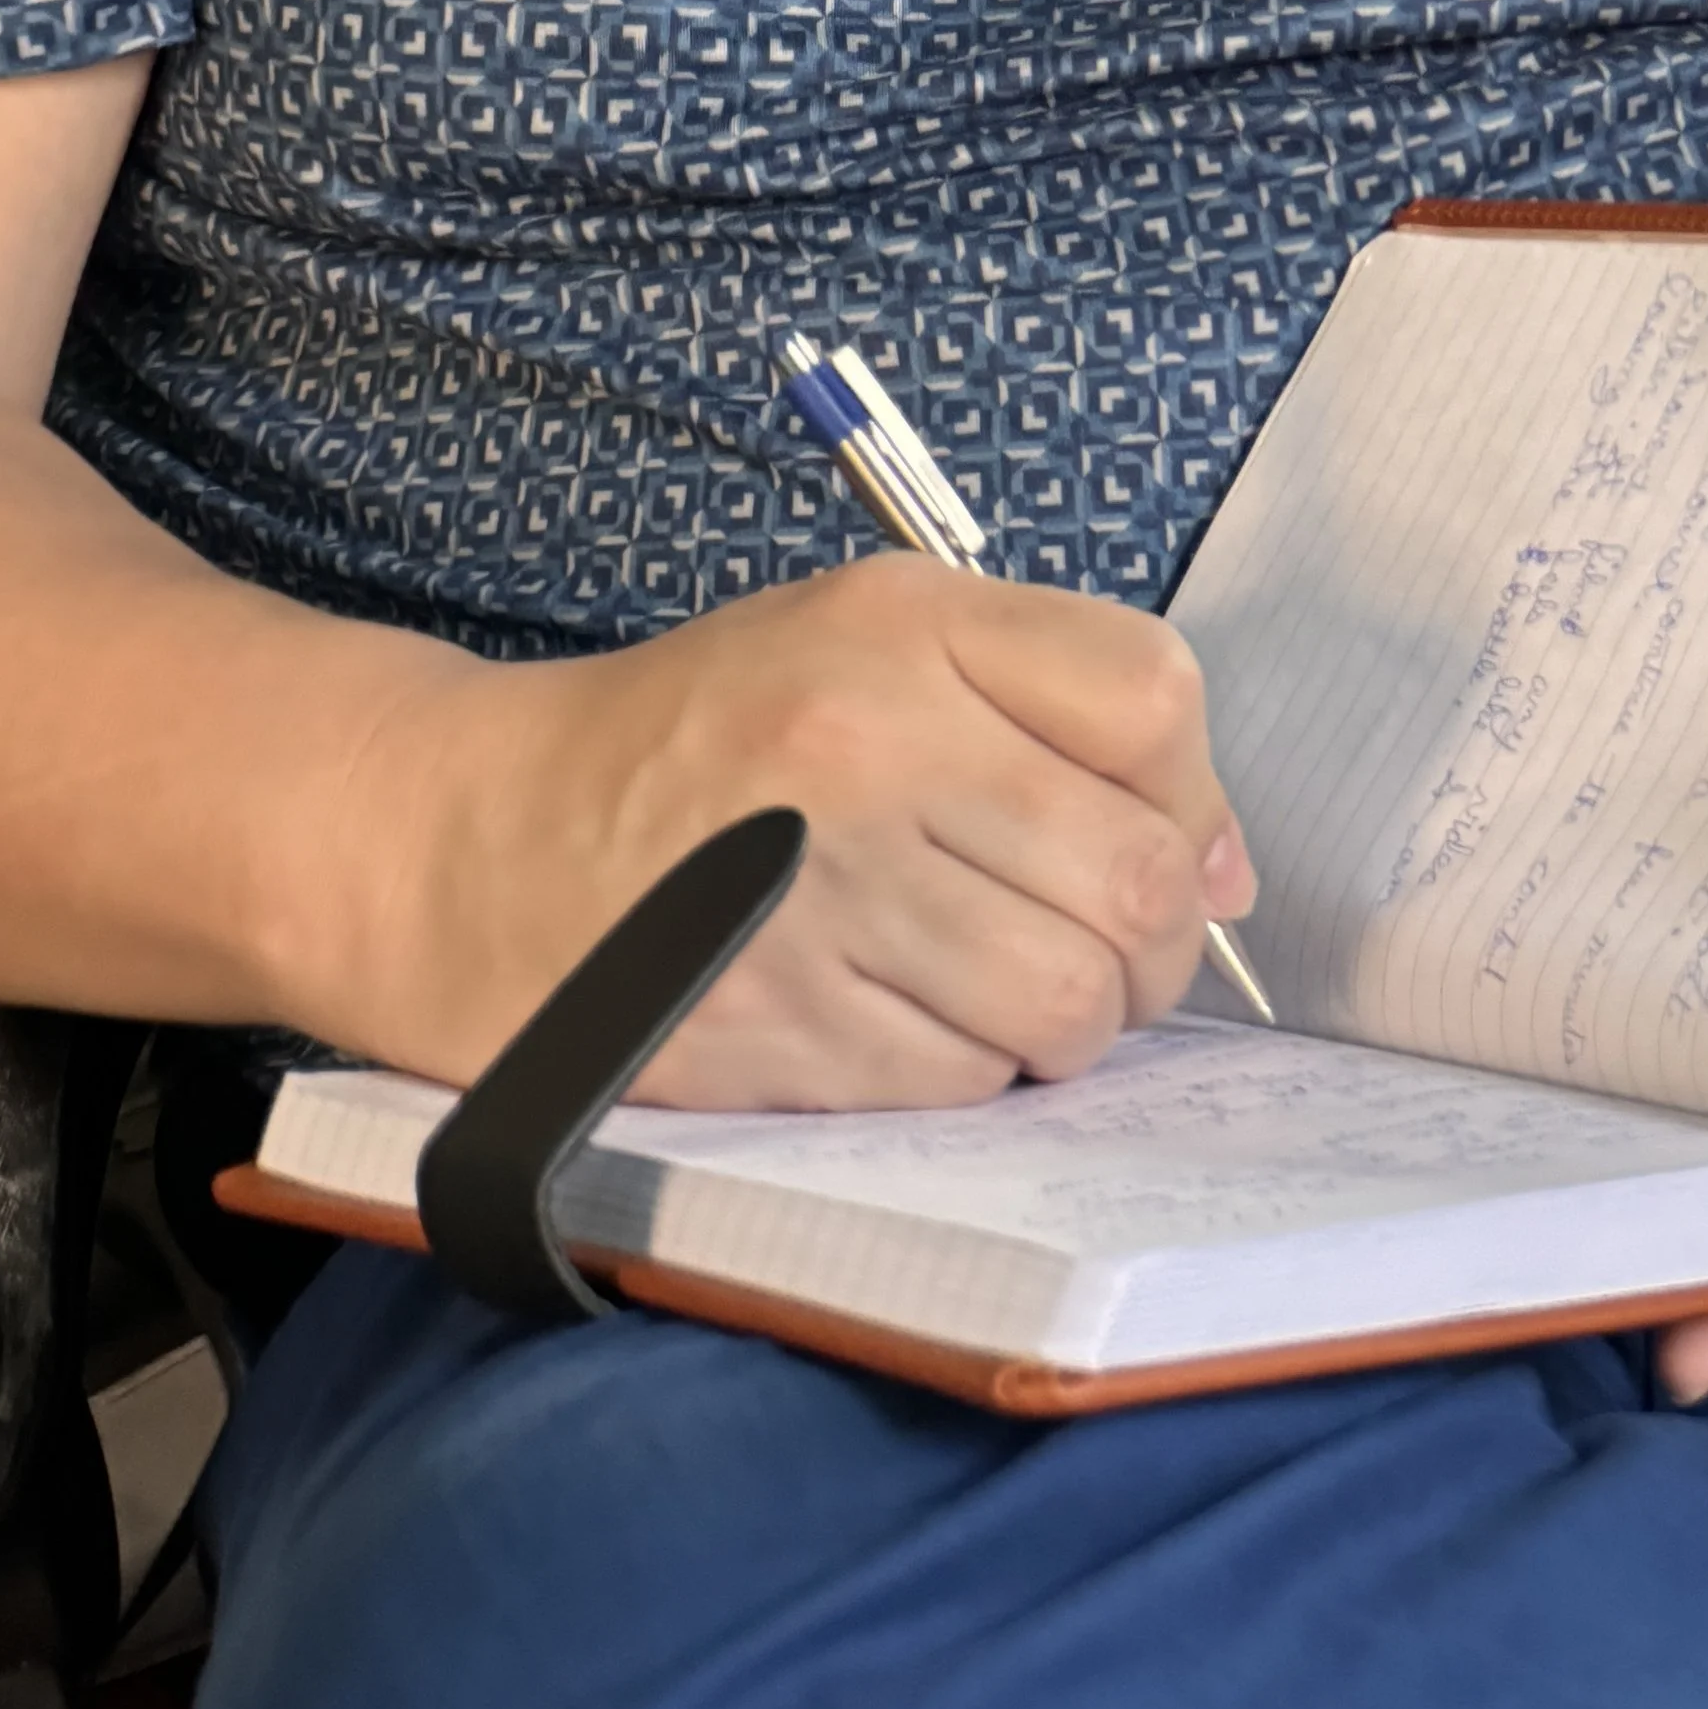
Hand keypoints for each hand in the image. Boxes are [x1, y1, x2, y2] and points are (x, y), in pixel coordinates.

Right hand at [352, 553, 1252, 1109]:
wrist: (480, 845)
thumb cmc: (702, 743)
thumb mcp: (863, 645)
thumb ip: (1055, 708)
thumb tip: (1227, 868)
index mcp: (898, 626)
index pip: (1152, 702)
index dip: (1191, 794)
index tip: (1154, 837)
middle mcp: (865, 746)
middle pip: (1139, 878)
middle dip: (1152, 942)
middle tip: (1093, 944)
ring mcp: (820, 895)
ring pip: (1071, 1004)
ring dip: (1065, 1023)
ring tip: (995, 987)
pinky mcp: (781, 1029)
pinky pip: (972, 1082)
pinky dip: (969, 1071)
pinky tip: (904, 1019)